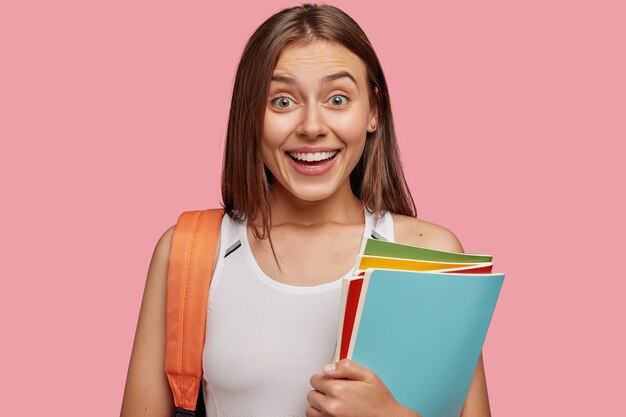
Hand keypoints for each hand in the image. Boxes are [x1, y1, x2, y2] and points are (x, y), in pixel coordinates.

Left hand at [306, 359, 421, 416]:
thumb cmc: (379, 400)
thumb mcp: (367, 375)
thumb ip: (346, 366)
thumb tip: (327, 368)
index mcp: (338, 390)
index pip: (315, 379)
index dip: (325, 377)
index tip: (333, 380)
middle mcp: (331, 406)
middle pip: (311, 393)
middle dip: (321, 390)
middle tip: (336, 391)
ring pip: (311, 408)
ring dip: (319, 404)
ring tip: (333, 402)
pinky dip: (321, 414)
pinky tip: (332, 411)